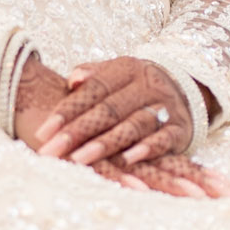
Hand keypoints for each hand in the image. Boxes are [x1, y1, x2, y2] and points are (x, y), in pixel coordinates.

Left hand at [32, 56, 229, 198]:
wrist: (187, 88)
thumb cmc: (135, 87)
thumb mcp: (116, 73)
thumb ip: (92, 75)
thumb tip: (72, 79)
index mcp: (127, 69)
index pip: (93, 89)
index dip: (67, 110)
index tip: (43, 132)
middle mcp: (147, 86)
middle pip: (108, 110)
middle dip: (77, 132)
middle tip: (51, 151)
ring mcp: (166, 107)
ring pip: (132, 125)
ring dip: (105, 144)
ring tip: (79, 160)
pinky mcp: (181, 128)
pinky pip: (164, 139)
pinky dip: (147, 149)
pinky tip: (127, 160)